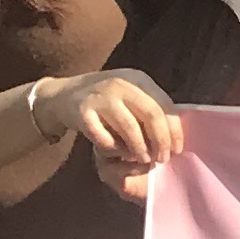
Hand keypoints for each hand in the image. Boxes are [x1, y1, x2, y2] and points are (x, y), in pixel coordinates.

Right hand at [60, 67, 183, 202]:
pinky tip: (119, 154)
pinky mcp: (82, 112)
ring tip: (145, 160)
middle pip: (152, 115)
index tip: (178, 148)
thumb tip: (176, 134)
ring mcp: (100, 97)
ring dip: (140, 148)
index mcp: (137, 78)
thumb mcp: (129, 94)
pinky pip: (104, 137)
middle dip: (161, 141)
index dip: (174, 129)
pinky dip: (115, 149)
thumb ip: (150, 107)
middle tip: (163, 158)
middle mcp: (120, 84)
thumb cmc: (106, 100)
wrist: (61, 95)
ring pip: (129, 127)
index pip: (165, 105)